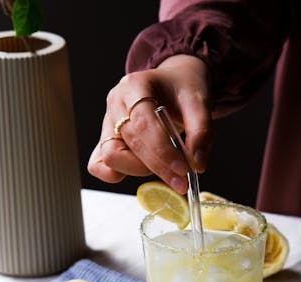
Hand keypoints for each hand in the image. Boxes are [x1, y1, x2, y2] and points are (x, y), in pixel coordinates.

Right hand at [87, 55, 211, 193]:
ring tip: (165, 169)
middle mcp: (115, 103)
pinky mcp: (107, 140)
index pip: (143, 123)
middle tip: (182, 180)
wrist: (172, 83)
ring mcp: (107, 122)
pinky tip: (143, 173)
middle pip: (129, 143)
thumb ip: (201, 132)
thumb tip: (197, 164)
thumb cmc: (181, 89)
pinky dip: (117, 174)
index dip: (162, 150)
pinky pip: (99, 164)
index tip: (183, 168)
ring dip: (139, 170)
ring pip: (111, 156)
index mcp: (134, 85)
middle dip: (157, 167)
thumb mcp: (200, 101)